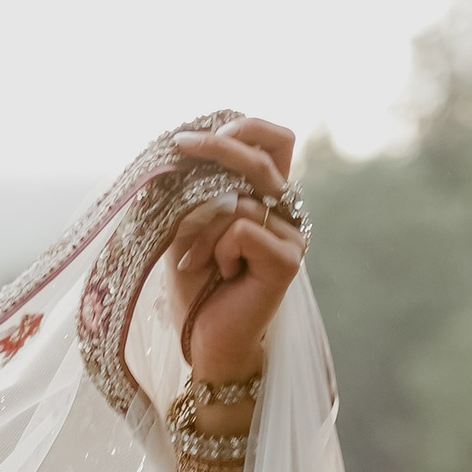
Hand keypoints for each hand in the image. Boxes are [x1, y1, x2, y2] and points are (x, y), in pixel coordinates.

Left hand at [166, 119, 304, 392]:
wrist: (205, 344)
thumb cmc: (195, 288)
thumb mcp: (185, 227)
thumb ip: (193, 190)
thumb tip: (182, 146)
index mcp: (269, 198)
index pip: (274, 141)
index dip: (244, 126)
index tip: (196, 136)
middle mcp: (287, 213)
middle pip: (262, 156)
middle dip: (217, 146)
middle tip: (179, 146)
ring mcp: (292, 236)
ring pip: (239, 201)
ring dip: (201, 228)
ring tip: (194, 262)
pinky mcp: (288, 260)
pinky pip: (242, 229)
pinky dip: (218, 249)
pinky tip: (219, 275)